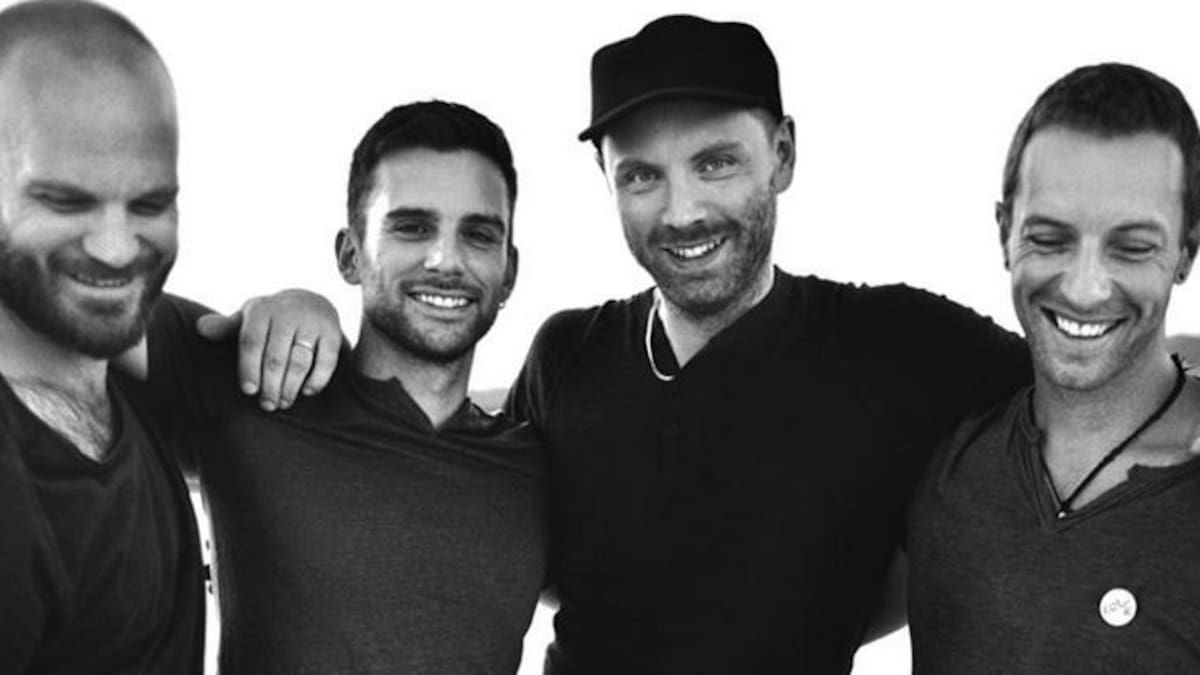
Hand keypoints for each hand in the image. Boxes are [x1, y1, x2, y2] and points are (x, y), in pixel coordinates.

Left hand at [196, 289, 341, 410]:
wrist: (312, 302)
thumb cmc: (273, 319)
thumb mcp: (249, 318)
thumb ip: (226, 327)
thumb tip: (201, 329)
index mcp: (262, 310)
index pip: (252, 342)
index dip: (249, 368)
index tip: (249, 391)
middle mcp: (288, 314)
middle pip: (276, 356)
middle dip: (271, 385)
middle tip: (267, 405)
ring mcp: (312, 323)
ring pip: (300, 361)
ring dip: (291, 386)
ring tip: (283, 403)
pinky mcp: (332, 333)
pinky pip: (326, 361)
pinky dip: (316, 380)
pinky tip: (306, 392)